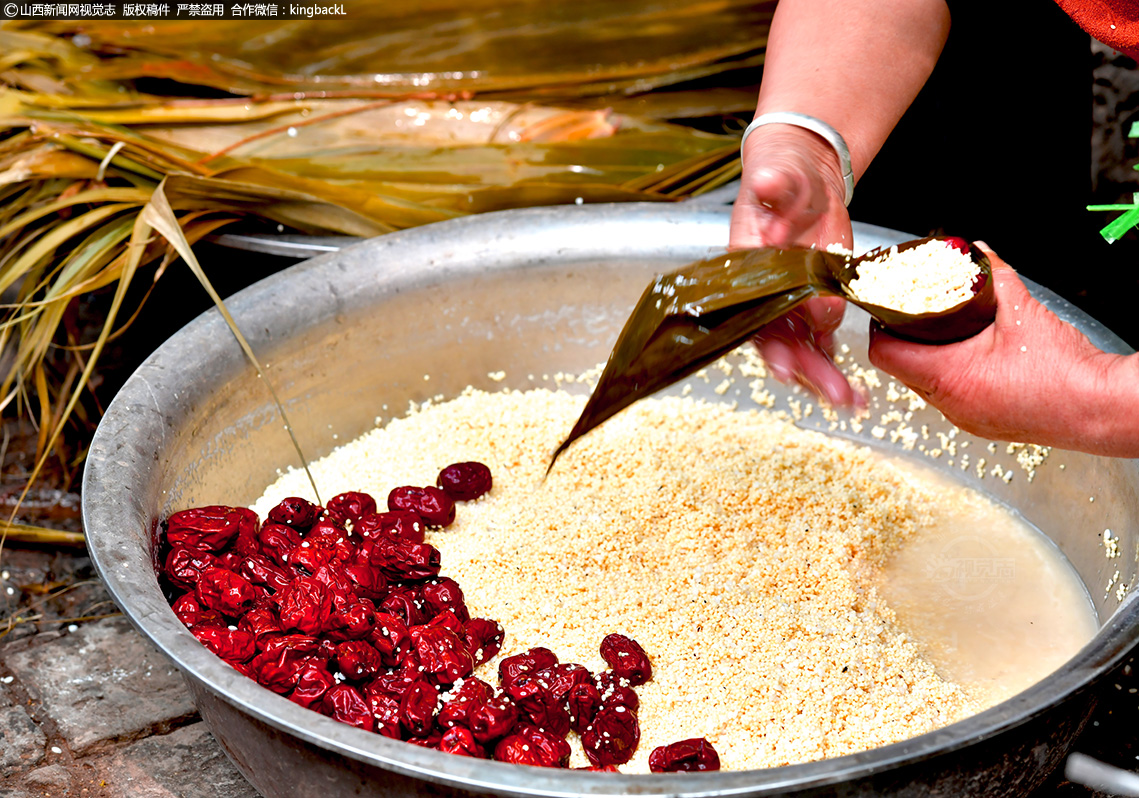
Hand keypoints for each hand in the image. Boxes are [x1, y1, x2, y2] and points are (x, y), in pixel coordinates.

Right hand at [729, 123, 859, 406]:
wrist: (803, 176)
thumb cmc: (782, 176)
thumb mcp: (778, 176)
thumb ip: (774, 190)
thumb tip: (768, 200)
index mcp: (748, 272)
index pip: (754, 315)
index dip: (770, 345)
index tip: (786, 370)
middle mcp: (767, 297)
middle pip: (783, 343)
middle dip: (809, 372)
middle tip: (835, 396)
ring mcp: (792, 304)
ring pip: (805, 349)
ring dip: (825, 379)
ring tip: (853, 404)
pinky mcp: (816, 303)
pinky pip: (824, 340)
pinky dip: (838, 365)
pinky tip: (857, 391)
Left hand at [868, 244, 1137, 455]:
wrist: (1101, 409)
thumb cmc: (1065, 370)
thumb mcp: (1022, 310)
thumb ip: (994, 276)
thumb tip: (978, 253)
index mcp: (948, 378)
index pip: (884, 353)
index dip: (880, 324)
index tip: (887, 305)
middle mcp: (949, 405)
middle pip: (901, 368)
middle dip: (904, 337)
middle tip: (913, 310)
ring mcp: (965, 419)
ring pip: (924, 385)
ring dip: (927, 357)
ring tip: (941, 329)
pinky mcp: (982, 424)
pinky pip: (949, 397)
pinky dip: (950, 374)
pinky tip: (968, 354)